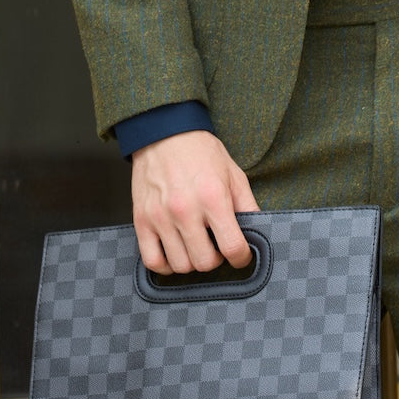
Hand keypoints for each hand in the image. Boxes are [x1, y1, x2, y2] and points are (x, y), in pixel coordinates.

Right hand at [131, 129, 259, 273]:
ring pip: (180, 265)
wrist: (165, 133)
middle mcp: (185, 210)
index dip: (241, 257)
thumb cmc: (201, 152)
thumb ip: (247, 204)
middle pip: (205, 262)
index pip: (232, 247)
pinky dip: (165, 265)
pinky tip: (175, 251)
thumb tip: (257, 230)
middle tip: (216, 245)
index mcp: (213, 197)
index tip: (240, 255)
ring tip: (195, 245)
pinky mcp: (142, 220)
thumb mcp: (233, 173)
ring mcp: (161, 217)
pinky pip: (153, 261)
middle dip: (216, 259)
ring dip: (192, 261)